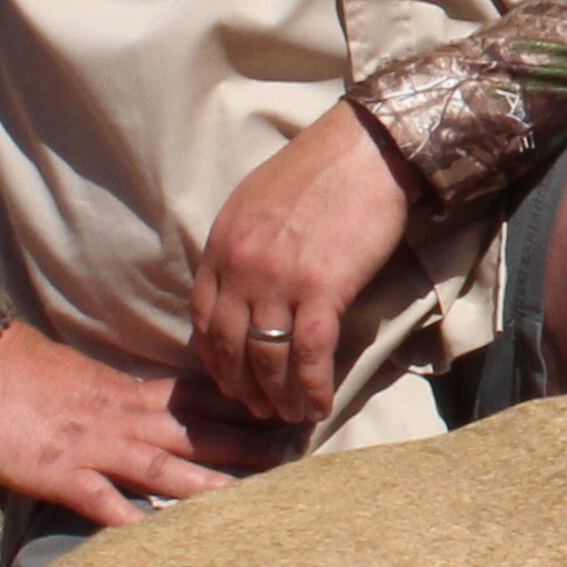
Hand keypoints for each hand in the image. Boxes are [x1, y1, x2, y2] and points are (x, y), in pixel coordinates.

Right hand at [0, 327, 292, 526]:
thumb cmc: (25, 375)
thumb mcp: (88, 383)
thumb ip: (124, 401)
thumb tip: (154, 416)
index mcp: (131, 396)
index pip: (202, 399)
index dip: (246, 408)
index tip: (289, 413)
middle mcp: (124, 420)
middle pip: (199, 433)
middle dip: (249, 446)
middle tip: (298, 457)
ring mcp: (95, 447)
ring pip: (164, 466)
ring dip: (208, 485)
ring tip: (251, 502)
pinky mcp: (61, 472)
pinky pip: (102, 500)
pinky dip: (132, 519)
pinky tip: (160, 540)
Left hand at [188, 105, 415, 425]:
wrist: (365, 150)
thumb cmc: (318, 171)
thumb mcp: (255, 203)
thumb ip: (241, 246)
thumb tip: (242, 286)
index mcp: (221, 245)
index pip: (202, 317)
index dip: (214, 357)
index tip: (229, 378)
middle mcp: (240, 268)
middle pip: (228, 345)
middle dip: (241, 386)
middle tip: (257, 408)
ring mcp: (277, 281)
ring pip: (266, 358)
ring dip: (277, 397)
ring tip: (289, 416)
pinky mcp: (320, 290)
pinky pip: (308, 354)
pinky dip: (312, 387)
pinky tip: (318, 406)